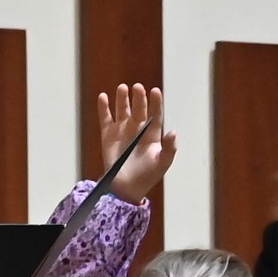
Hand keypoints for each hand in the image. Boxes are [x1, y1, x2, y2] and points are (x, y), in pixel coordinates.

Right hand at [95, 84, 175, 202]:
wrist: (126, 188)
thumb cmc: (147, 176)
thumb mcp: (162, 163)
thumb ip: (170, 148)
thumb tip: (174, 133)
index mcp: (152, 134)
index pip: (156, 114)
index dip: (156, 103)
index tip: (156, 91)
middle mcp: (137, 128)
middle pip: (139, 109)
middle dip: (139, 98)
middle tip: (138, 88)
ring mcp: (122, 130)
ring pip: (122, 110)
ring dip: (122, 99)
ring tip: (123, 88)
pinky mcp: (108, 135)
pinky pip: (105, 118)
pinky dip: (103, 108)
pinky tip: (103, 97)